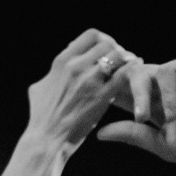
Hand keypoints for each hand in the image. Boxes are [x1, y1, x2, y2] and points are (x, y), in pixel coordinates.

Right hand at [22, 29, 138, 152]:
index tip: (107, 47)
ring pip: (117, 56)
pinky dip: (132, 68)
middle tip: (121, 57)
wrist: (46, 140)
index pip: (91, 35)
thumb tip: (53, 72)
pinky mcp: (101, 97)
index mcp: (62, 62)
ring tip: (130, 62)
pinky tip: (137, 68)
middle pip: (107, 44)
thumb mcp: (38, 89)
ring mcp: (89, 81)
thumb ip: (50, 75)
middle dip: (117, 48)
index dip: (103, 38)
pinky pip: (124, 74)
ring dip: (126, 58)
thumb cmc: (41, 117)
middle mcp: (76, 67)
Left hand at [97, 54, 175, 175]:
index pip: (125, 98)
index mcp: (155, 107)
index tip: (94, 111)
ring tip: (148, 118)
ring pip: (145, 73)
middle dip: (121, 94)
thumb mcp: (162, 145)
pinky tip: (172, 113)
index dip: (110, 102)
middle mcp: (165, 88)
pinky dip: (165, 92)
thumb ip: (133, 135)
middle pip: (130, 81)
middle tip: (118, 113)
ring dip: (142, 96)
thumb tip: (99, 134)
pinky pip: (167, 70)